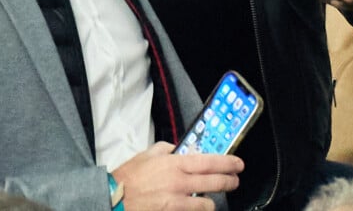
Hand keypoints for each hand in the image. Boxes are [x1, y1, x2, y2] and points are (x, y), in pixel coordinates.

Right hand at [111, 142, 243, 210]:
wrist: (114, 200)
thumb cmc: (129, 177)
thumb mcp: (148, 154)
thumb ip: (167, 149)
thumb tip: (179, 148)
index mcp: (175, 163)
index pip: (210, 161)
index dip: (228, 162)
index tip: (238, 163)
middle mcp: (180, 182)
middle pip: (214, 182)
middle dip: (229, 182)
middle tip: (234, 180)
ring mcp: (177, 203)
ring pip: (207, 204)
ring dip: (211, 202)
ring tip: (210, 199)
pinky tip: (195, 209)